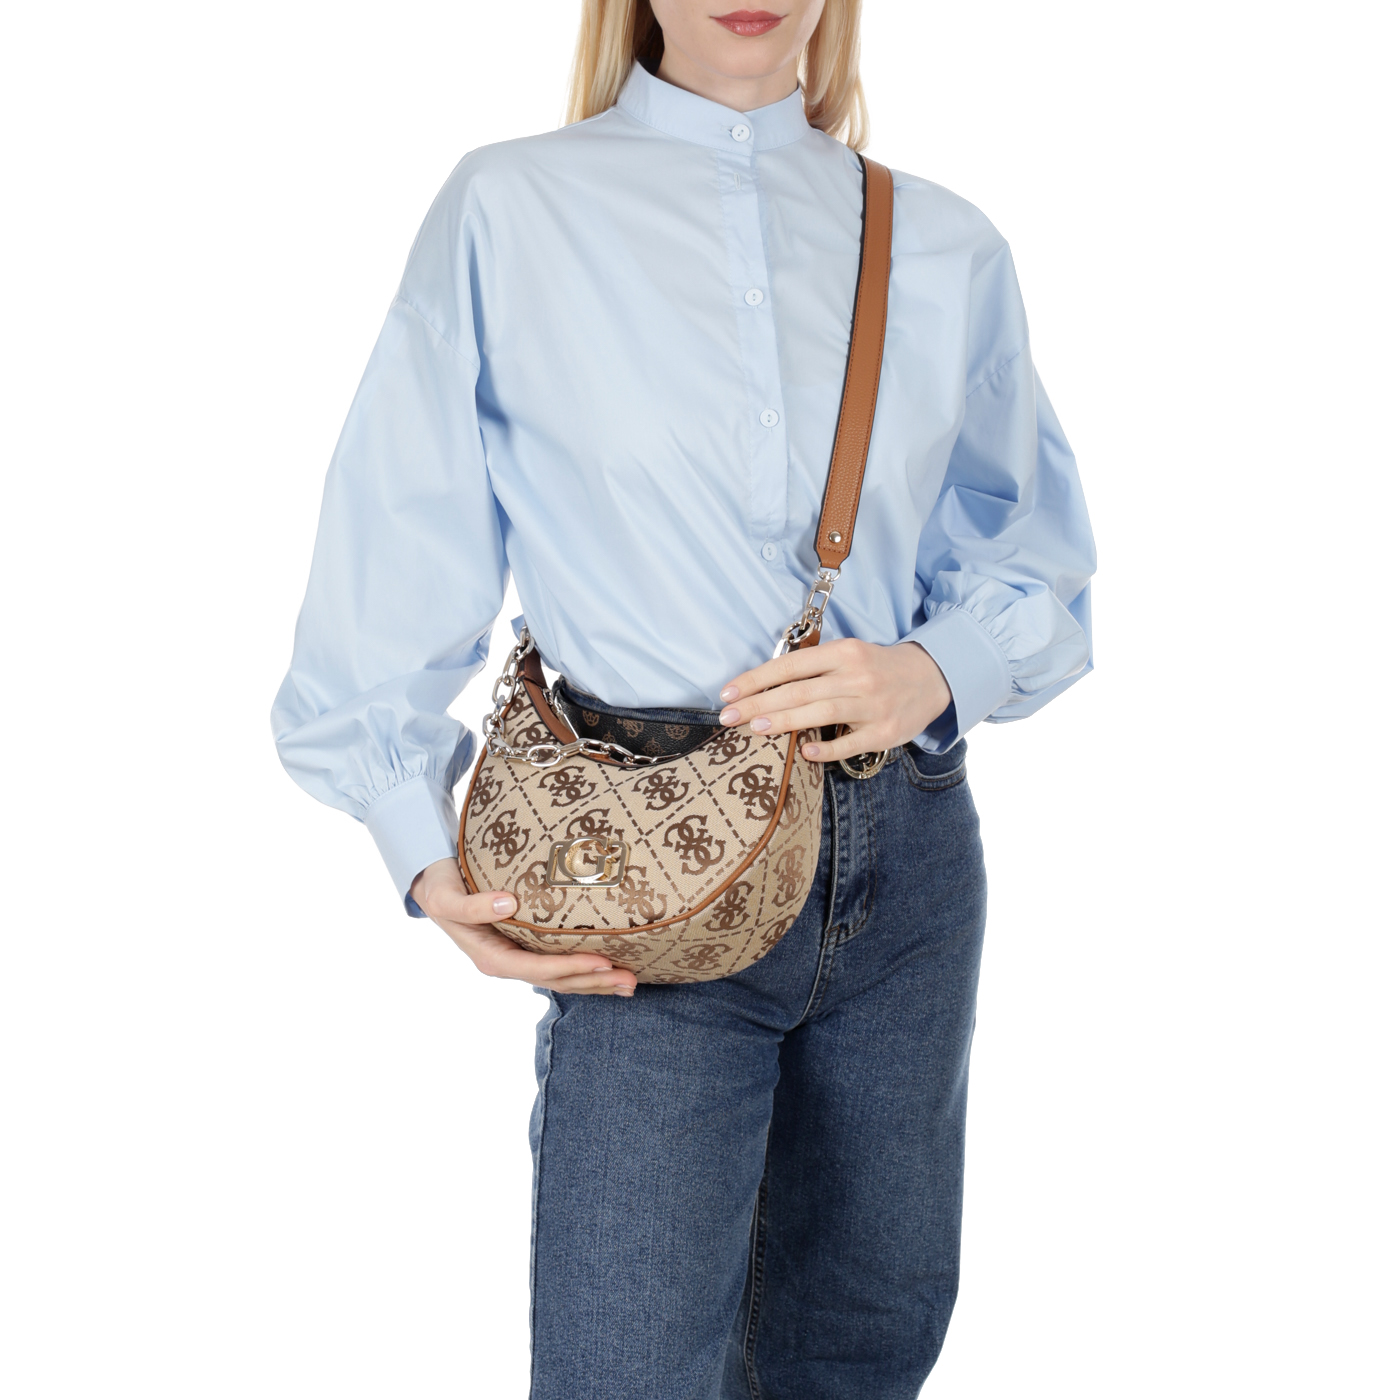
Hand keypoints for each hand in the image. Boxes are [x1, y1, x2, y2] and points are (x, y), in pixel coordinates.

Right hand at [409, 858, 637, 996]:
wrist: (433, 885)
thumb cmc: (441, 888)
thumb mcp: (447, 897)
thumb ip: (473, 905)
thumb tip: (508, 904)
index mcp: (491, 958)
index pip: (538, 968)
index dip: (570, 968)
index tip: (602, 962)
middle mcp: (508, 962)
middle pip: (557, 980)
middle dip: (594, 981)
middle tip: (630, 980)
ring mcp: (519, 957)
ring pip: (563, 977)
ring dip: (596, 982)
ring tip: (630, 983)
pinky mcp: (528, 946)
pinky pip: (560, 962)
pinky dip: (586, 968)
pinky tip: (610, 969)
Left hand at [718, 639, 951, 764]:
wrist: (930, 678)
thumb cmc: (876, 667)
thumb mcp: (847, 655)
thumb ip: (812, 668)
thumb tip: (762, 686)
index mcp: (844, 652)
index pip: (791, 665)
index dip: (756, 679)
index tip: (727, 693)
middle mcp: (857, 676)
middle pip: (800, 690)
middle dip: (760, 703)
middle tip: (728, 717)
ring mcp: (872, 705)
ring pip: (822, 712)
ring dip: (785, 720)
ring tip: (755, 728)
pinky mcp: (885, 732)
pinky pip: (852, 742)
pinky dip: (827, 748)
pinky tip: (805, 753)